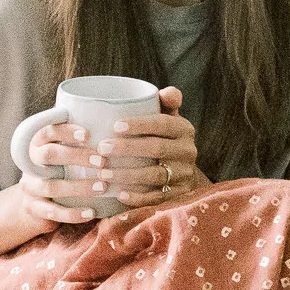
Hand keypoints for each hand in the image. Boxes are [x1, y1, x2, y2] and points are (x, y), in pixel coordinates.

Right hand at [17, 121, 110, 224]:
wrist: (32, 205)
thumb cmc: (58, 173)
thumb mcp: (64, 156)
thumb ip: (78, 143)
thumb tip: (113, 122)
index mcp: (38, 145)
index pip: (47, 132)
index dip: (66, 131)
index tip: (89, 134)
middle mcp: (31, 164)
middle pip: (48, 155)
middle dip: (76, 156)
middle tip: (102, 161)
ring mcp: (30, 187)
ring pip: (51, 186)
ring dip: (79, 187)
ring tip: (102, 187)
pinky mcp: (33, 208)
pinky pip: (52, 212)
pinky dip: (73, 213)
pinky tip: (91, 212)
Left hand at [87, 85, 209, 209]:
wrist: (178, 170)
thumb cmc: (160, 136)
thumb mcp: (165, 117)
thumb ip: (165, 103)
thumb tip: (167, 92)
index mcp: (184, 129)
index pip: (163, 124)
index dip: (140, 124)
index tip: (114, 126)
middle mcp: (188, 152)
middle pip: (157, 149)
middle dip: (128, 149)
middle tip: (101, 149)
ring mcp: (185, 175)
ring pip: (156, 175)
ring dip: (128, 175)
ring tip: (103, 173)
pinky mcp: (179, 195)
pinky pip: (158, 197)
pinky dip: (138, 197)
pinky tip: (119, 194)